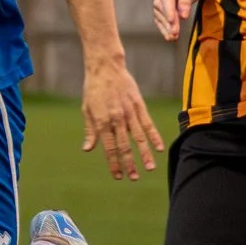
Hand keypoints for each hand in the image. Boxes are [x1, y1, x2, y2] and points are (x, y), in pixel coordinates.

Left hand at [81, 53, 163, 180]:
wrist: (105, 66)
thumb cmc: (93, 88)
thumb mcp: (87, 109)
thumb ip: (90, 130)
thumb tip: (88, 149)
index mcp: (102, 121)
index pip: (109, 148)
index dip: (113, 163)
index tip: (118, 176)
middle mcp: (116, 119)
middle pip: (124, 146)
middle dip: (129, 164)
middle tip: (133, 178)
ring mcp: (129, 112)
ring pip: (138, 138)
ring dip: (144, 154)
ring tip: (150, 169)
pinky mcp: (139, 105)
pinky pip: (148, 124)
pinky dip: (154, 137)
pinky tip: (158, 148)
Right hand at [153, 0, 198, 41]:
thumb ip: (186, 0)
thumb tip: (183, 15)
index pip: (167, 1)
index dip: (168, 11)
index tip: (171, 20)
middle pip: (164, 12)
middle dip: (170, 23)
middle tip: (175, 32)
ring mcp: (157, 8)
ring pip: (162, 19)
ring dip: (168, 29)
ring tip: (174, 37)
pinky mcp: (158, 15)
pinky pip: (160, 24)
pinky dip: (164, 31)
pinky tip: (169, 37)